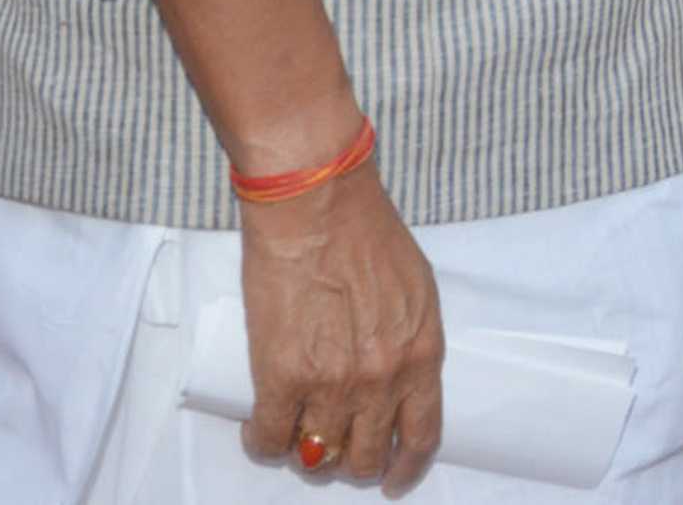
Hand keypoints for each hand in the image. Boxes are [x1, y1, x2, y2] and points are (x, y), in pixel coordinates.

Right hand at [238, 150, 445, 494]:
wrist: (317, 205)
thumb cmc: (367, 234)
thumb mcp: (416, 290)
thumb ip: (409, 340)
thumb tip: (396, 378)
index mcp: (420, 354)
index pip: (420, 436)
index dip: (404, 467)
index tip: (392, 479)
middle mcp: (381, 379)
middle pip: (364, 456)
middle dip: (351, 459)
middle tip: (336, 444)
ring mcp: (330, 384)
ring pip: (317, 456)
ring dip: (306, 452)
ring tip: (297, 431)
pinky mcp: (280, 377)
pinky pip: (269, 439)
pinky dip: (263, 442)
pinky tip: (261, 428)